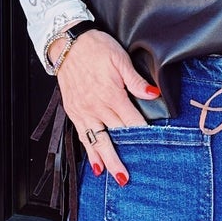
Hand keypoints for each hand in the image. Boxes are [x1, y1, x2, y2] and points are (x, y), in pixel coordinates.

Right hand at [53, 28, 159, 185]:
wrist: (68, 43)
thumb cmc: (96, 48)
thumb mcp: (120, 59)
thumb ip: (136, 80)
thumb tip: (153, 95)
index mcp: (111, 94)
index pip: (131, 121)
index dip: (143, 135)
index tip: (153, 148)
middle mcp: (96, 107)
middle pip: (115, 136)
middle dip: (124, 156)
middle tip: (131, 176)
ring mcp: (83, 111)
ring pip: (97, 141)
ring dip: (107, 160)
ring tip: (117, 177)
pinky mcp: (74, 111)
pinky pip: (83, 136)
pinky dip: (90, 152)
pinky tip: (96, 166)